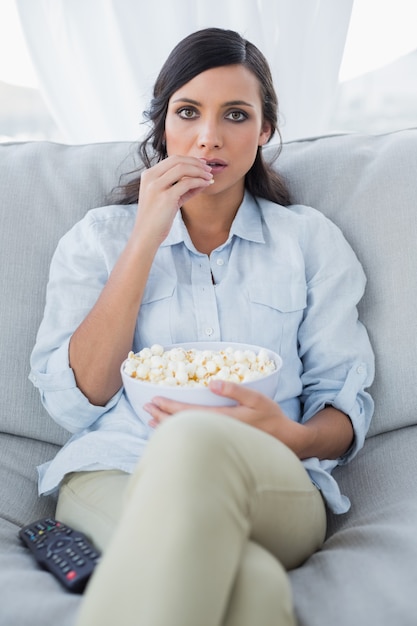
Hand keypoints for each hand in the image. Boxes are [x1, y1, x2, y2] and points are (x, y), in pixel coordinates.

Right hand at [133, 155, 212, 246]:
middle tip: (208, 169)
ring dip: (199, 171)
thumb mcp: (168, 199)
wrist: (146, 236)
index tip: (202, 165)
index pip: (172, 159)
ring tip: (209, 177)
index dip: (190, 159)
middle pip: (178, 160)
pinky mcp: (166, 197)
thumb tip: (202, 180)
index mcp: (148, 175)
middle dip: (196, 163)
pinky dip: (199, 182)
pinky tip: (206, 184)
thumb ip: (182, 188)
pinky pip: (187, 183)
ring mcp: (157, 186)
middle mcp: (150, 177)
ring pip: (183, 169)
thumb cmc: (156, 220)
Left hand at [144, 379, 309, 453]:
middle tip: (145, 408)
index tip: (153, 400)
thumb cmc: (272, 419)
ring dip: (166, 426)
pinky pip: (192, 439)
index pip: (188, 412)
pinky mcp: (219, 446)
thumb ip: (235, 390)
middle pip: (181, 425)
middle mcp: (215, 433)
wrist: (286, 444)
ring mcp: (216, 442)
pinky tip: (170, 432)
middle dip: (161, 416)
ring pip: (185, 434)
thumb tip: (212, 383)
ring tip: (151, 419)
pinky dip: (177, 434)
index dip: (169, 406)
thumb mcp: (258, 399)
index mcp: (222, 420)